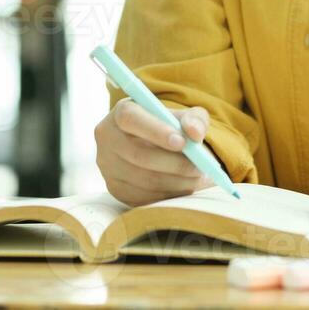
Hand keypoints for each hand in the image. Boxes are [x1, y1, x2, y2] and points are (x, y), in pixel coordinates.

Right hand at [94, 99, 216, 205]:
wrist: (150, 143)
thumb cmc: (168, 125)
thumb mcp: (183, 115)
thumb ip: (194, 119)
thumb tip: (195, 134)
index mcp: (121, 112)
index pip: (132, 119)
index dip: (156, 131)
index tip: (183, 143)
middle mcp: (108, 138)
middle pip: (139, 155)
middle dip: (175, 164)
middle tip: (200, 167)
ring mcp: (108, 166)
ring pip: (144, 180)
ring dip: (177, 182)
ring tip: (198, 178)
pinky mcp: (115, 189)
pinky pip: (143, 197)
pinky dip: (169, 194)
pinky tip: (185, 187)